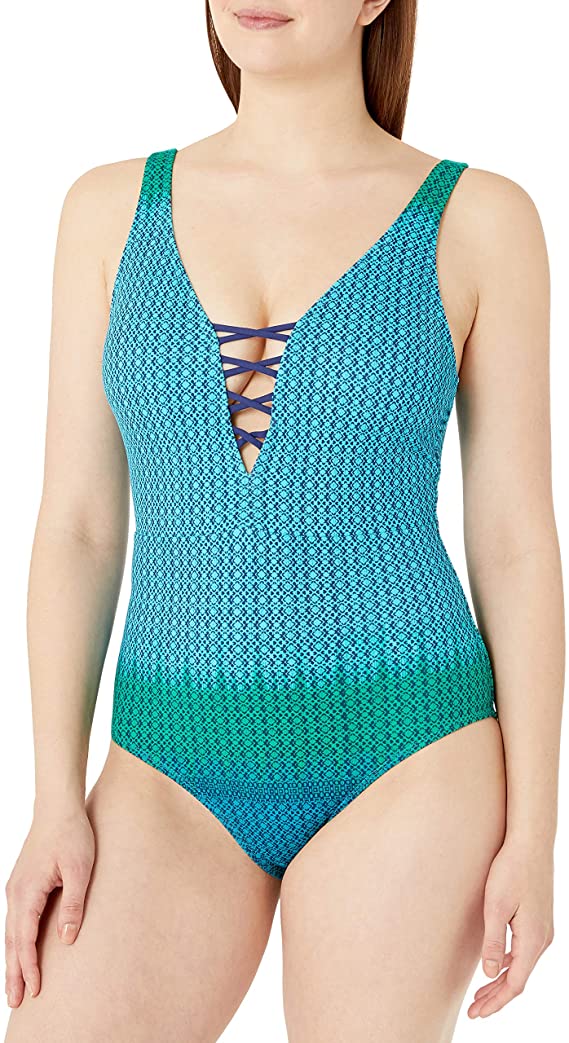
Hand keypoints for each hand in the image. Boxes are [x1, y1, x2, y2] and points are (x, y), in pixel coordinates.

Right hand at [4, 805, 94, 1006]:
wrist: (58, 806)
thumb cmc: (72, 835)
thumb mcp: (79, 869)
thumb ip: (72, 904)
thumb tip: (66, 939)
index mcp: (27, 892)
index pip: (24, 939)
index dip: (29, 967)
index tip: (34, 990)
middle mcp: (15, 893)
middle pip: (11, 941)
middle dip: (13, 972)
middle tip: (15, 1002)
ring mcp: (16, 888)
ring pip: (11, 932)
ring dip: (12, 959)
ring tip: (14, 986)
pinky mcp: (22, 883)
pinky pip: (15, 920)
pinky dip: (15, 941)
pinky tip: (20, 950)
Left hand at [468, 835, 554, 1017]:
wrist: (531, 843)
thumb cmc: (510, 870)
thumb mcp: (495, 907)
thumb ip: (493, 942)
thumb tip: (488, 974)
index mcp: (532, 940)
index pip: (514, 984)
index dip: (496, 1002)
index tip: (477, 1014)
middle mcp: (542, 939)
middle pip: (519, 978)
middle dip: (497, 997)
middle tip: (474, 1011)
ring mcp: (542, 929)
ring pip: (522, 965)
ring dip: (501, 981)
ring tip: (480, 994)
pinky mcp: (538, 920)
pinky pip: (524, 952)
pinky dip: (508, 964)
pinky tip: (493, 964)